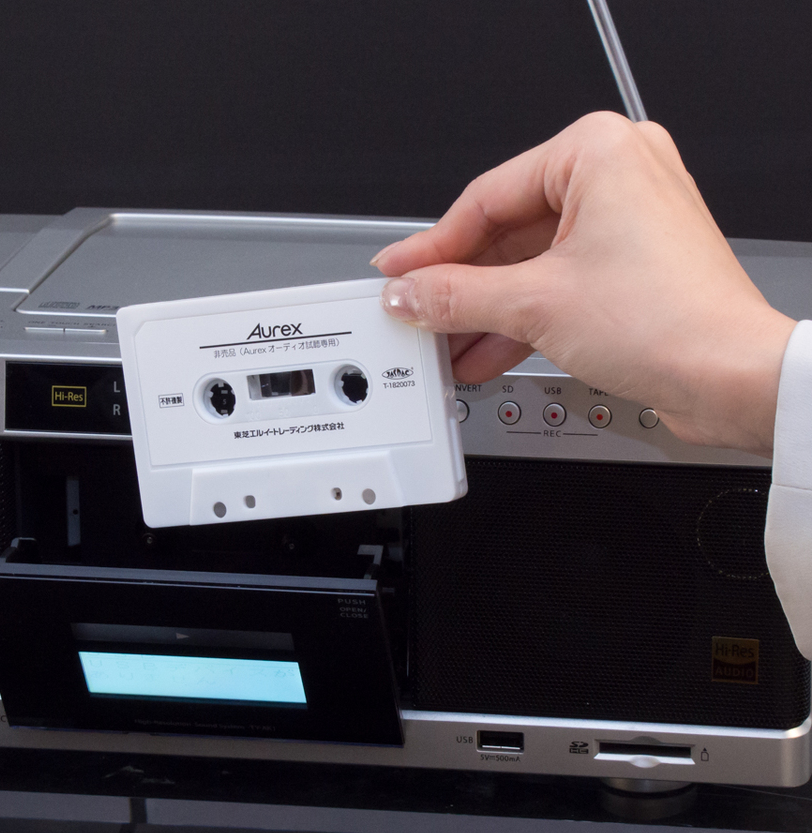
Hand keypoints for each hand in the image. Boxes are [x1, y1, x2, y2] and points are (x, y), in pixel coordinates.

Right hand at [372, 111, 795, 456]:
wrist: (734, 381)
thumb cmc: (673, 322)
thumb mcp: (534, 304)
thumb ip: (456, 296)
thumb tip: (408, 292)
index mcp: (598, 152)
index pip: (486, 198)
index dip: (431, 246)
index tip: (396, 274)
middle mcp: (618, 176)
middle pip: (506, 233)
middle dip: (459, 288)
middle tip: (415, 314)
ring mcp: (627, 223)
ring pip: (529, 264)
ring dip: (484, 311)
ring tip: (443, 345)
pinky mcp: (632, 266)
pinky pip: (557, 283)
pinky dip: (520, 318)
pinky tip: (482, 352)